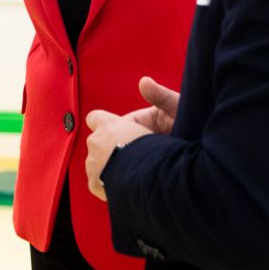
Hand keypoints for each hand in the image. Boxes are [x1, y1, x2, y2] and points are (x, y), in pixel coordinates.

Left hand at [84, 77, 178, 200]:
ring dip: (112, 166)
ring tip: (136, 174)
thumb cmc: (170, 150)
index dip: (108, 124)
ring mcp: (93, 166)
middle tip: (138, 156)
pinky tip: (128, 187)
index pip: (97, 118)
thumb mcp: (175, 114)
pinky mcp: (95, 186)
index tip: (120, 131)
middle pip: (99, 143)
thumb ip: (161, 97)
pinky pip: (99, 182)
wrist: (161, 185)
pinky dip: (111, 185)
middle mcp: (96, 143)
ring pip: (98, 162)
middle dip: (114, 147)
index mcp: (109, 125)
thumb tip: (144, 82)